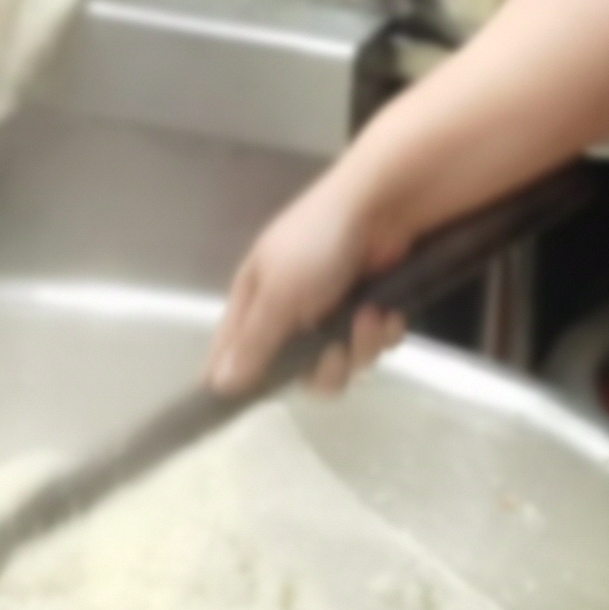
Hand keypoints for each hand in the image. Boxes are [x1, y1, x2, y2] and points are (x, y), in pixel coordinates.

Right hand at [208, 172, 410, 395]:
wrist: (384, 206)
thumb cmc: (317, 243)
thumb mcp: (278, 293)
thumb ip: (253, 343)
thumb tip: (218, 386)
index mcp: (256, 300)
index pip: (233, 352)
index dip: (237, 379)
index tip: (244, 404)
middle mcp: (290, 311)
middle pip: (297, 371)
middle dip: (324, 367)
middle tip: (337, 351)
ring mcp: (332, 312)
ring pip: (340, 363)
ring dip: (360, 347)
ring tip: (372, 316)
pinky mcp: (370, 311)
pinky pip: (372, 346)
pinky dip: (383, 333)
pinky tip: (389, 313)